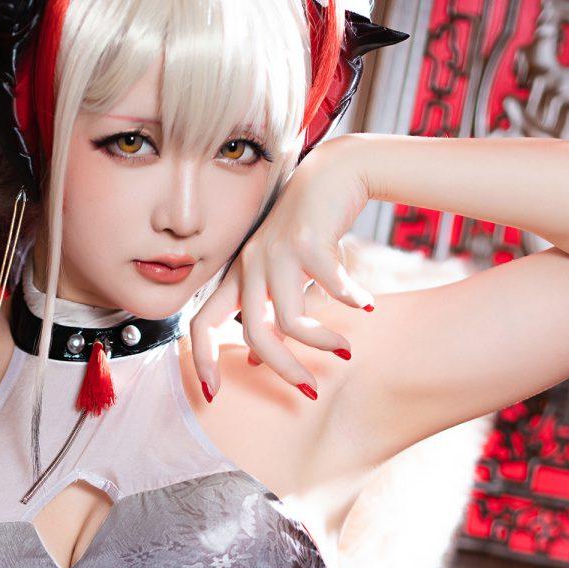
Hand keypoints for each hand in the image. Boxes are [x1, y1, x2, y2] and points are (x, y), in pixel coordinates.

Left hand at [189, 136, 374, 399]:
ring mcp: (277, 251)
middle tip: (310, 389)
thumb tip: (252, 358)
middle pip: (253, 331)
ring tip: (346, 350)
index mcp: (239, 276)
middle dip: (282, 369)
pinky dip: (351, 302)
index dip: (201, 361)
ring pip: (290, 319)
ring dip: (320, 342)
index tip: (214, 395)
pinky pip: (331, 288)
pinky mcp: (308, 239)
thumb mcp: (282, 275)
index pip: (201, 322)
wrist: (334, 172)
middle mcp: (251, 264)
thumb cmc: (309, 229)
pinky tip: (367, 306)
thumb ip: (266, 313)